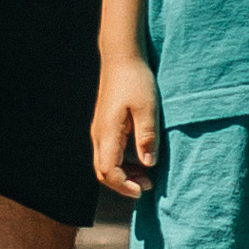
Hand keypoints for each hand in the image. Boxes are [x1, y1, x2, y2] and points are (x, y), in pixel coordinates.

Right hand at [91, 55, 160, 199]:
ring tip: (147, 177)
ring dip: (123, 174)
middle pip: (103, 172)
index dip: (124, 186)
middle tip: (147, 186)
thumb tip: (148, 166)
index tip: (142, 191)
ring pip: (105, 163)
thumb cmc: (136, 80)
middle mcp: (99, 134)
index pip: (108, 171)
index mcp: (107, 133)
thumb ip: (147, 137)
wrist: (122, 57)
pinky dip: (123, 163)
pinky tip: (140, 161)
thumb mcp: (148, 108)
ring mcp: (100, 130)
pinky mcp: (105, 126)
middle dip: (123, 184)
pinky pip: (109, 153)